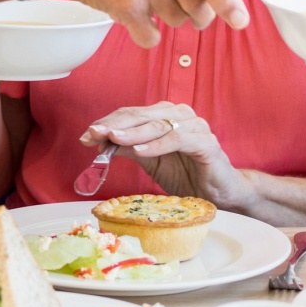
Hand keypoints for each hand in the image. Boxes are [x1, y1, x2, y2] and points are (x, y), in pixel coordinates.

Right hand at [40, 0, 248, 47]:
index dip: (226, 0)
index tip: (241, 21)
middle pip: (195, 4)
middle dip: (195, 13)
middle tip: (182, 8)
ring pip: (175, 20)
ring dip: (167, 19)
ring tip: (147, 1)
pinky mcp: (122, 6)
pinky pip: (151, 36)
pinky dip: (147, 35)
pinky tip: (134, 18)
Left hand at [83, 102, 254, 209]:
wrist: (219, 192)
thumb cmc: (186, 174)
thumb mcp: (150, 161)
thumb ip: (129, 148)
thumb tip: (101, 141)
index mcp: (165, 115)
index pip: (131, 114)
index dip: (108, 122)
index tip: (86, 135)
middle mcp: (179, 115)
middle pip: (141, 115)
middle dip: (114, 125)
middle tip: (93, 134)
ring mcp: (194, 126)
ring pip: (158, 125)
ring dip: (132, 132)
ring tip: (111, 139)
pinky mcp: (206, 142)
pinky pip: (178, 139)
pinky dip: (157, 145)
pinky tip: (139, 150)